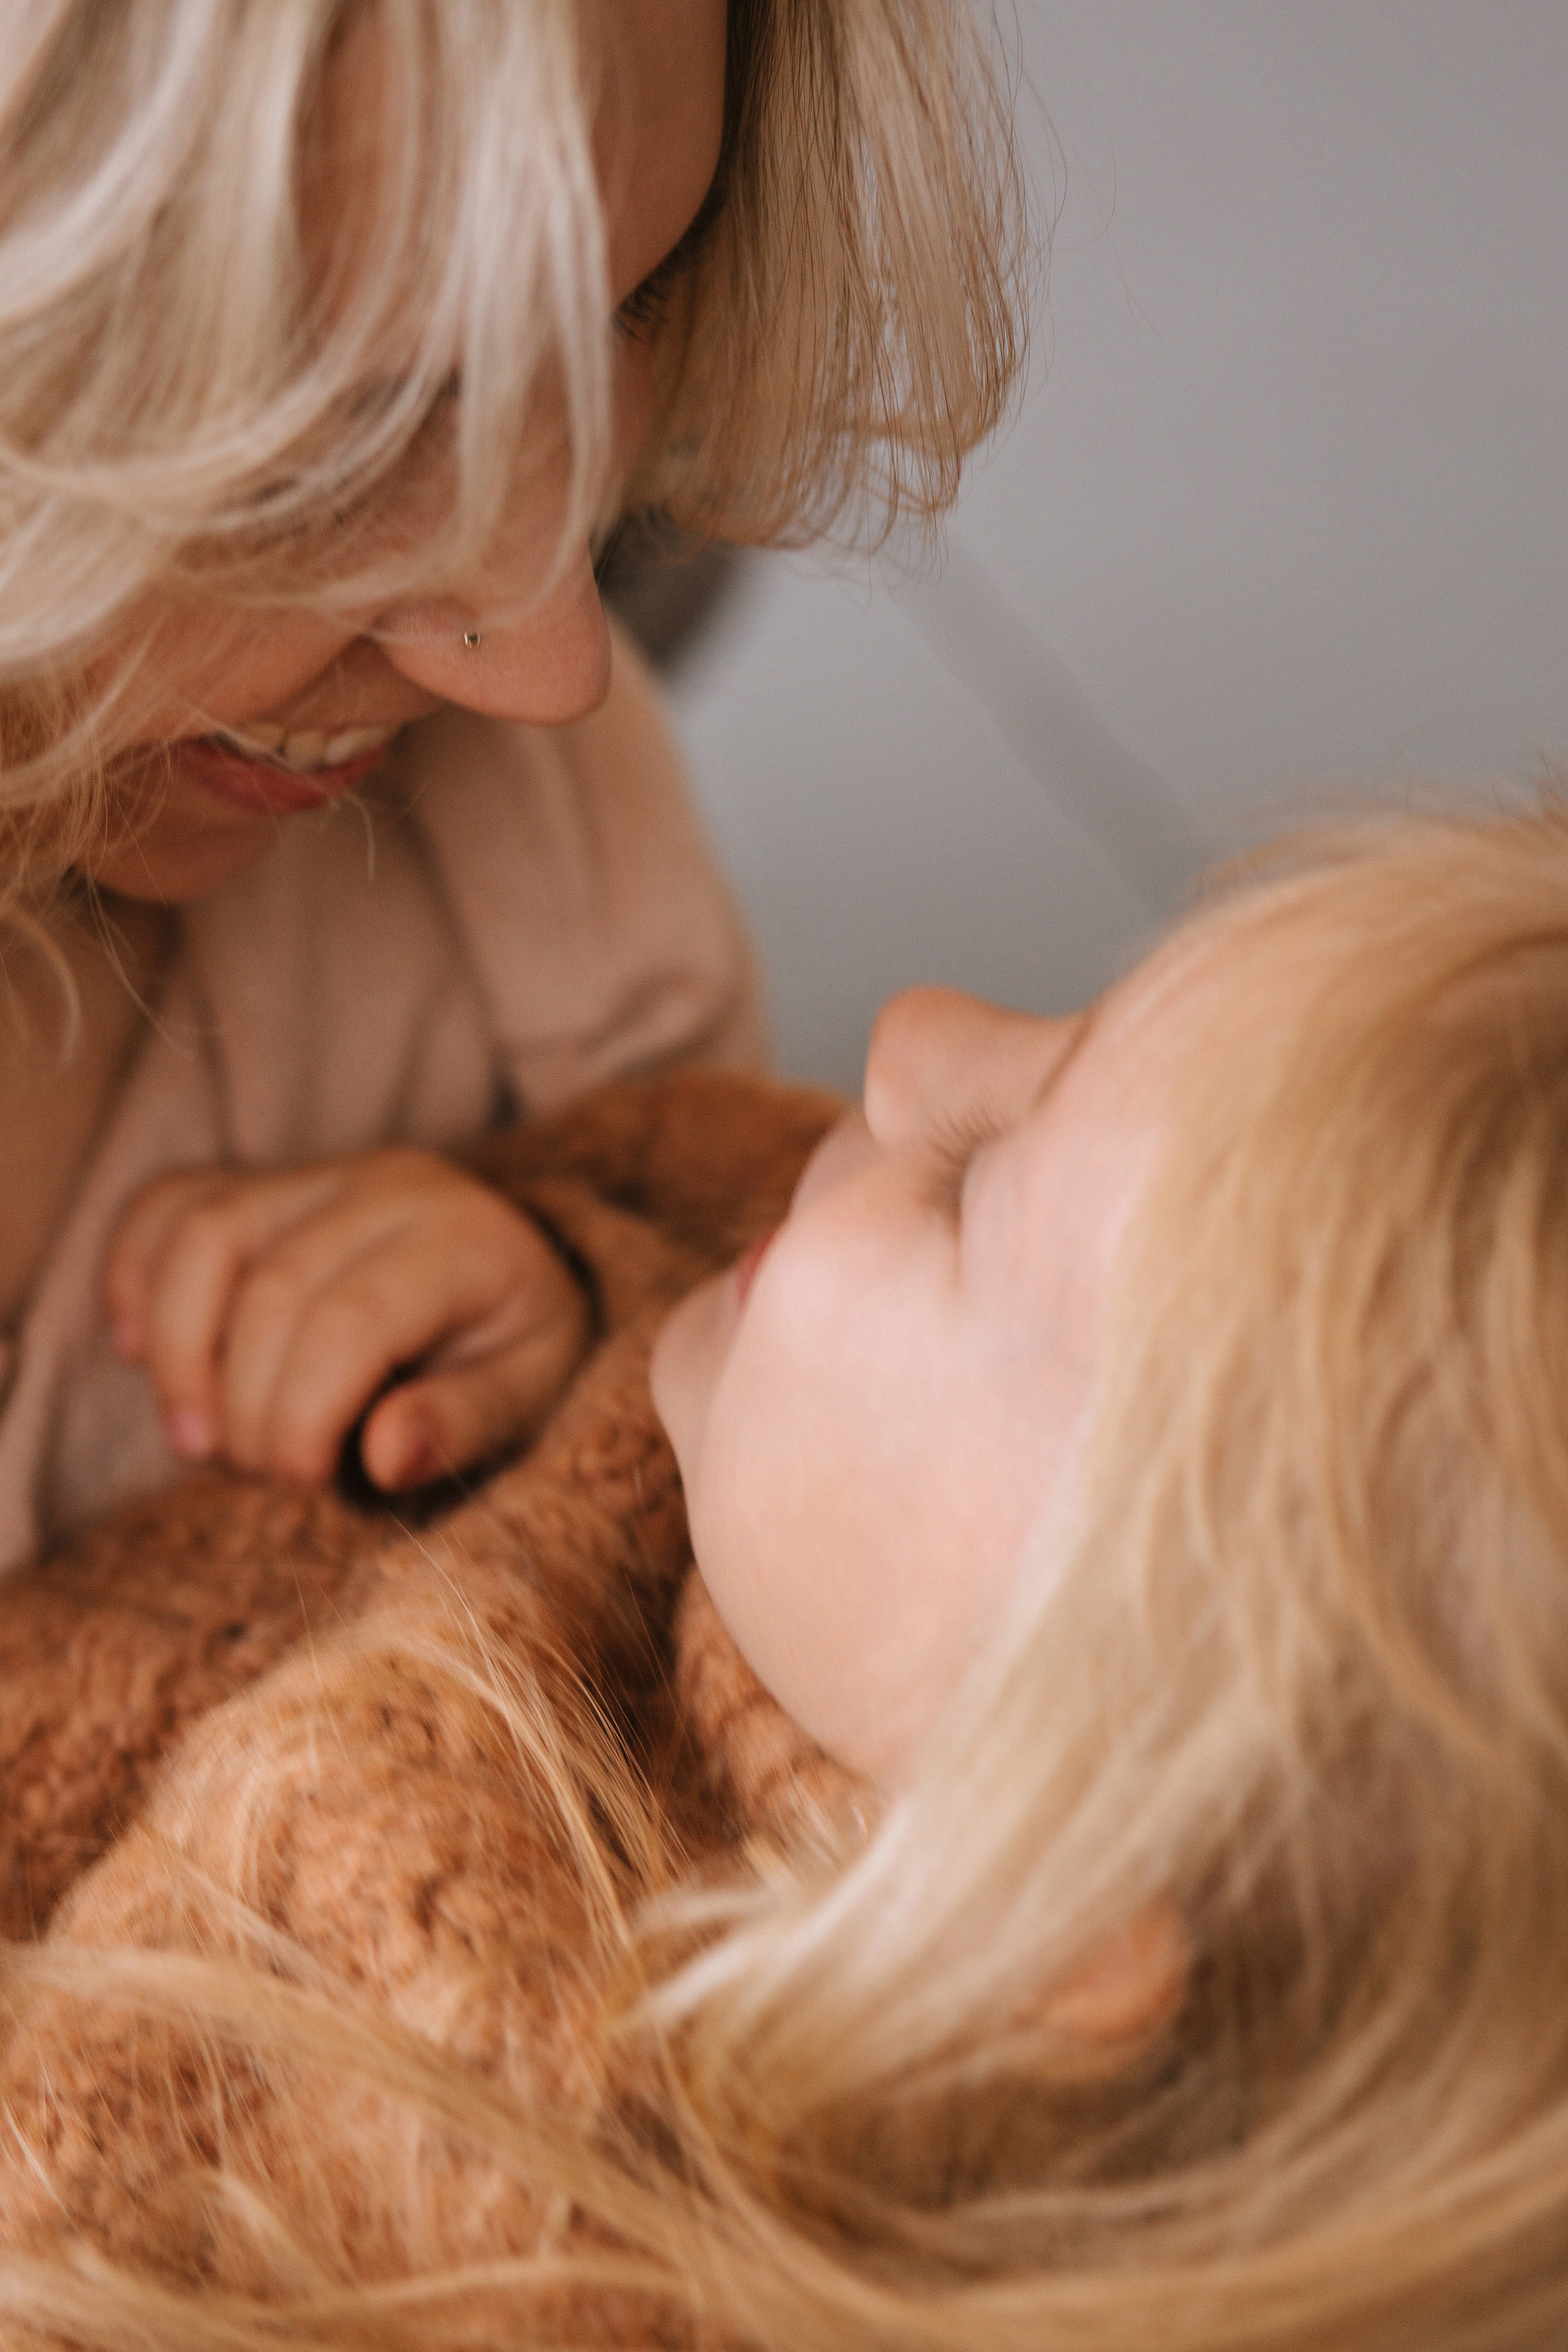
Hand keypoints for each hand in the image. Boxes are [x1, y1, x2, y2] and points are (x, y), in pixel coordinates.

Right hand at [106, 1149, 593, 1491]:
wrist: (517, 1273)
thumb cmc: (518, 1346)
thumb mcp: (533, 1393)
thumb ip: (466, 1424)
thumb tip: (387, 1456)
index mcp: (461, 1239)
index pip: (348, 1321)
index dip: (300, 1416)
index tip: (303, 1482)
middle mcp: (385, 1186)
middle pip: (269, 1290)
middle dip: (244, 1407)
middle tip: (264, 1476)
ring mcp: (317, 1174)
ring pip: (204, 1236)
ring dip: (177, 1352)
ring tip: (198, 1442)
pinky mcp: (262, 1181)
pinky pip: (168, 1201)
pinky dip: (134, 1274)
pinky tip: (139, 1353)